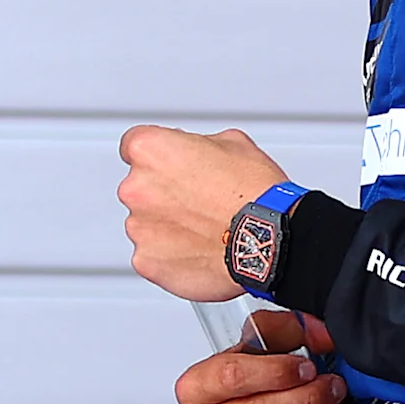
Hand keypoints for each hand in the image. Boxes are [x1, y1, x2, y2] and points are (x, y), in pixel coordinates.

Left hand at [117, 125, 290, 301]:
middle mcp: (134, 188)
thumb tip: (194, 151)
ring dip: (168, 226)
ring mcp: (137, 227)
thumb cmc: (255, 193)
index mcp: (150, 151)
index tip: (170, 165)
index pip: (135, 146)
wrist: (269, 242)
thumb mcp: (232, 142)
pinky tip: (200, 250)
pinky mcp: (145, 261)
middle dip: (165, 194)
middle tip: (200, 201)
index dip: (158, 156)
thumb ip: (197, 145)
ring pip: (147, 224)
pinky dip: (171, 254)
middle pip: (140, 188)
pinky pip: (153, 254)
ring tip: (205, 229)